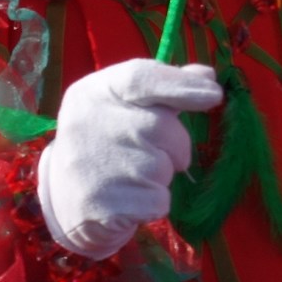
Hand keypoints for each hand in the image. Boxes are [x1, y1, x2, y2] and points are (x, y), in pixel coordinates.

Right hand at [36, 59, 224, 259]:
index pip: (140, 77)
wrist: (67, 198)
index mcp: (93, 92)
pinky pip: (158, 201)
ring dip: (161, 175)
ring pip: (163, 167)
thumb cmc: (108, 143)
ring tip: (131, 176)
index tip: (214, 94)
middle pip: (162, 126)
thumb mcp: (126, 105)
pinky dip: (153, 203)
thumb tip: (207, 76)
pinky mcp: (102, 205)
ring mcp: (92, 166)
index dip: (180, 84)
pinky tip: (128, 199)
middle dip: (174, 144)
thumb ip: (166, 87)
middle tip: (151, 153)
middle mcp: (87, 124)